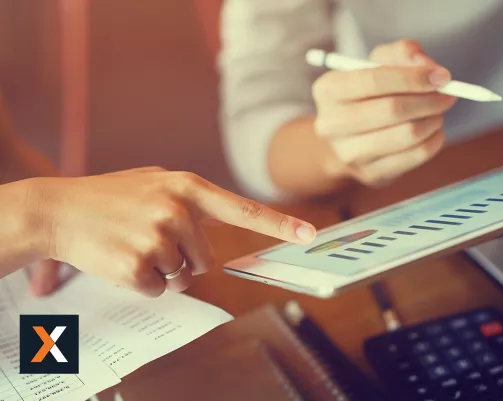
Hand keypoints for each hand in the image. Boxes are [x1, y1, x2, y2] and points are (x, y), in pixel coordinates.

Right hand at [30, 167, 316, 296]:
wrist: (58, 209)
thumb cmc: (110, 196)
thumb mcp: (155, 182)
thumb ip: (192, 200)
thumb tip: (223, 223)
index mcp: (186, 187)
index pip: (243, 209)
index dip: (279, 224)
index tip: (309, 233)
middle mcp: (177, 210)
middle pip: (206, 261)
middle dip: (182, 259)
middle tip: (149, 239)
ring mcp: (158, 238)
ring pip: (182, 278)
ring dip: (162, 270)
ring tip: (133, 245)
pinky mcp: (139, 266)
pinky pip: (159, 289)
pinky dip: (143, 282)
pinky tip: (122, 259)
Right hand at [312, 40, 455, 185]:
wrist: (350, 137)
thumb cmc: (368, 93)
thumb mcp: (378, 63)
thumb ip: (402, 53)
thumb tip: (426, 65)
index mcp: (327, 90)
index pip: (372, 80)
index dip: (411, 77)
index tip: (441, 76)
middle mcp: (331, 124)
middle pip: (391, 110)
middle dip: (428, 100)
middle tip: (448, 94)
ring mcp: (349, 154)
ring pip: (407, 135)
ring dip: (433, 120)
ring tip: (438, 112)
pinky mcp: (371, 174)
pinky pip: (415, 157)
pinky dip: (434, 141)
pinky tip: (434, 131)